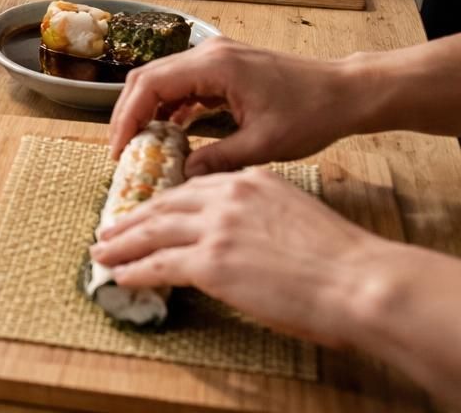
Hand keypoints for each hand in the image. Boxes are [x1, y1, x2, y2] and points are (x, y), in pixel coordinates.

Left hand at [89, 168, 391, 349]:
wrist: (358, 279)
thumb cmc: (341, 258)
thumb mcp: (294, 213)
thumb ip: (262, 213)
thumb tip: (243, 234)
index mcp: (249, 181)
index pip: (193, 188)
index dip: (165, 203)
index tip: (149, 212)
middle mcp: (226, 197)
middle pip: (164, 205)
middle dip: (133, 219)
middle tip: (111, 229)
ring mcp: (215, 229)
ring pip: (152, 233)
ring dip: (122, 244)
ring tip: (102, 253)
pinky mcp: (210, 263)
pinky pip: (159, 266)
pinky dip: (134, 271)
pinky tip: (120, 277)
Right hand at [109, 37, 361, 175]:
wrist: (346, 92)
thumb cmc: (312, 114)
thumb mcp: (264, 145)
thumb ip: (217, 159)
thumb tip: (179, 176)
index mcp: (215, 66)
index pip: (150, 85)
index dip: (127, 118)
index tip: (119, 149)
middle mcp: (209, 53)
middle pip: (147, 78)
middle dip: (129, 114)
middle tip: (122, 150)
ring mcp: (215, 56)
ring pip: (161, 79)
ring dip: (147, 110)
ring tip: (141, 145)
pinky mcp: (223, 66)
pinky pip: (182, 83)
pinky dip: (169, 107)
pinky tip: (170, 133)